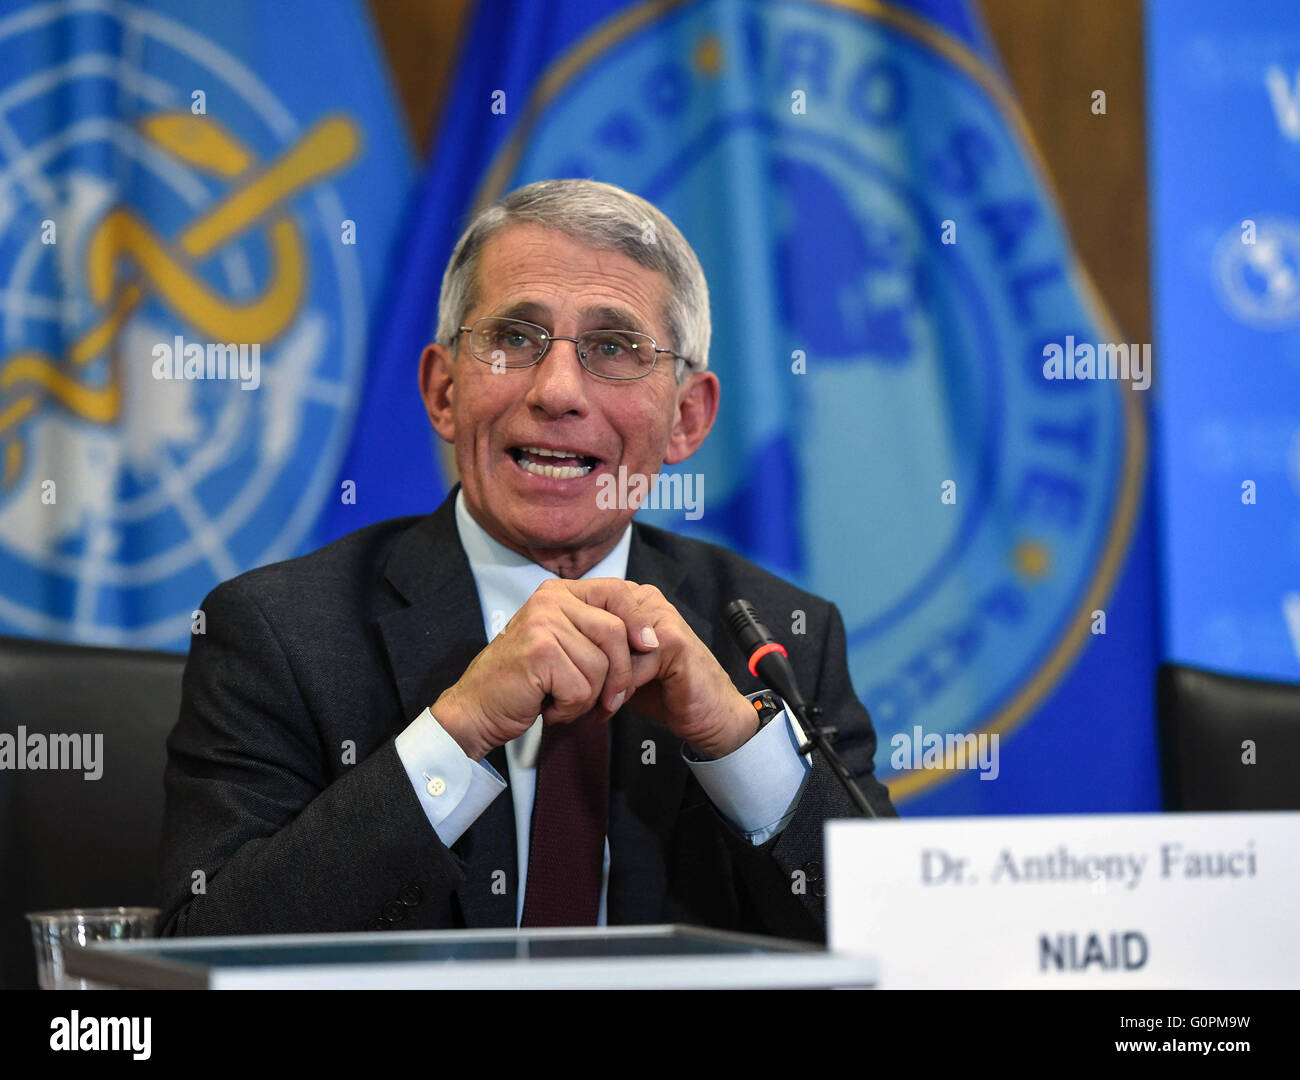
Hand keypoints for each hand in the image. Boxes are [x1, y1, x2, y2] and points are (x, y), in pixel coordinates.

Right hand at [430, 578, 648, 759]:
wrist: (476, 708)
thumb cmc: (525, 681)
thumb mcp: (564, 645)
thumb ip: (598, 633)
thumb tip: (651, 637)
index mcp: (558, 592)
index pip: (617, 591)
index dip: (639, 620)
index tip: (649, 646)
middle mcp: (549, 601)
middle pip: (616, 632)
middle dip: (619, 675)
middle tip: (606, 702)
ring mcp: (542, 625)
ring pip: (601, 666)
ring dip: (588, 698)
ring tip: (561, 700)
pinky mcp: (538, 654)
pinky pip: (581, 689)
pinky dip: (570, 709)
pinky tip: (548, 706)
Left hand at [565, 580, 759, 759]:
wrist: (708, 713)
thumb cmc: (665, 690)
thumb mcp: (622, 666)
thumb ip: (596, 651)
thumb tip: (553, 655)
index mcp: (632, 599)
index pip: (585, 609)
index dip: (570, 645)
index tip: (561, 678)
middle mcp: (647, 600)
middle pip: (595, 626)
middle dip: (582, 664)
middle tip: (569, 696)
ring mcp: (662, 618)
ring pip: (610, 648)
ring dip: (599, 681)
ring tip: (590, 707)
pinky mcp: (673, 642)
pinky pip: (631, 666)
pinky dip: (618, 691)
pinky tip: (612, 708)